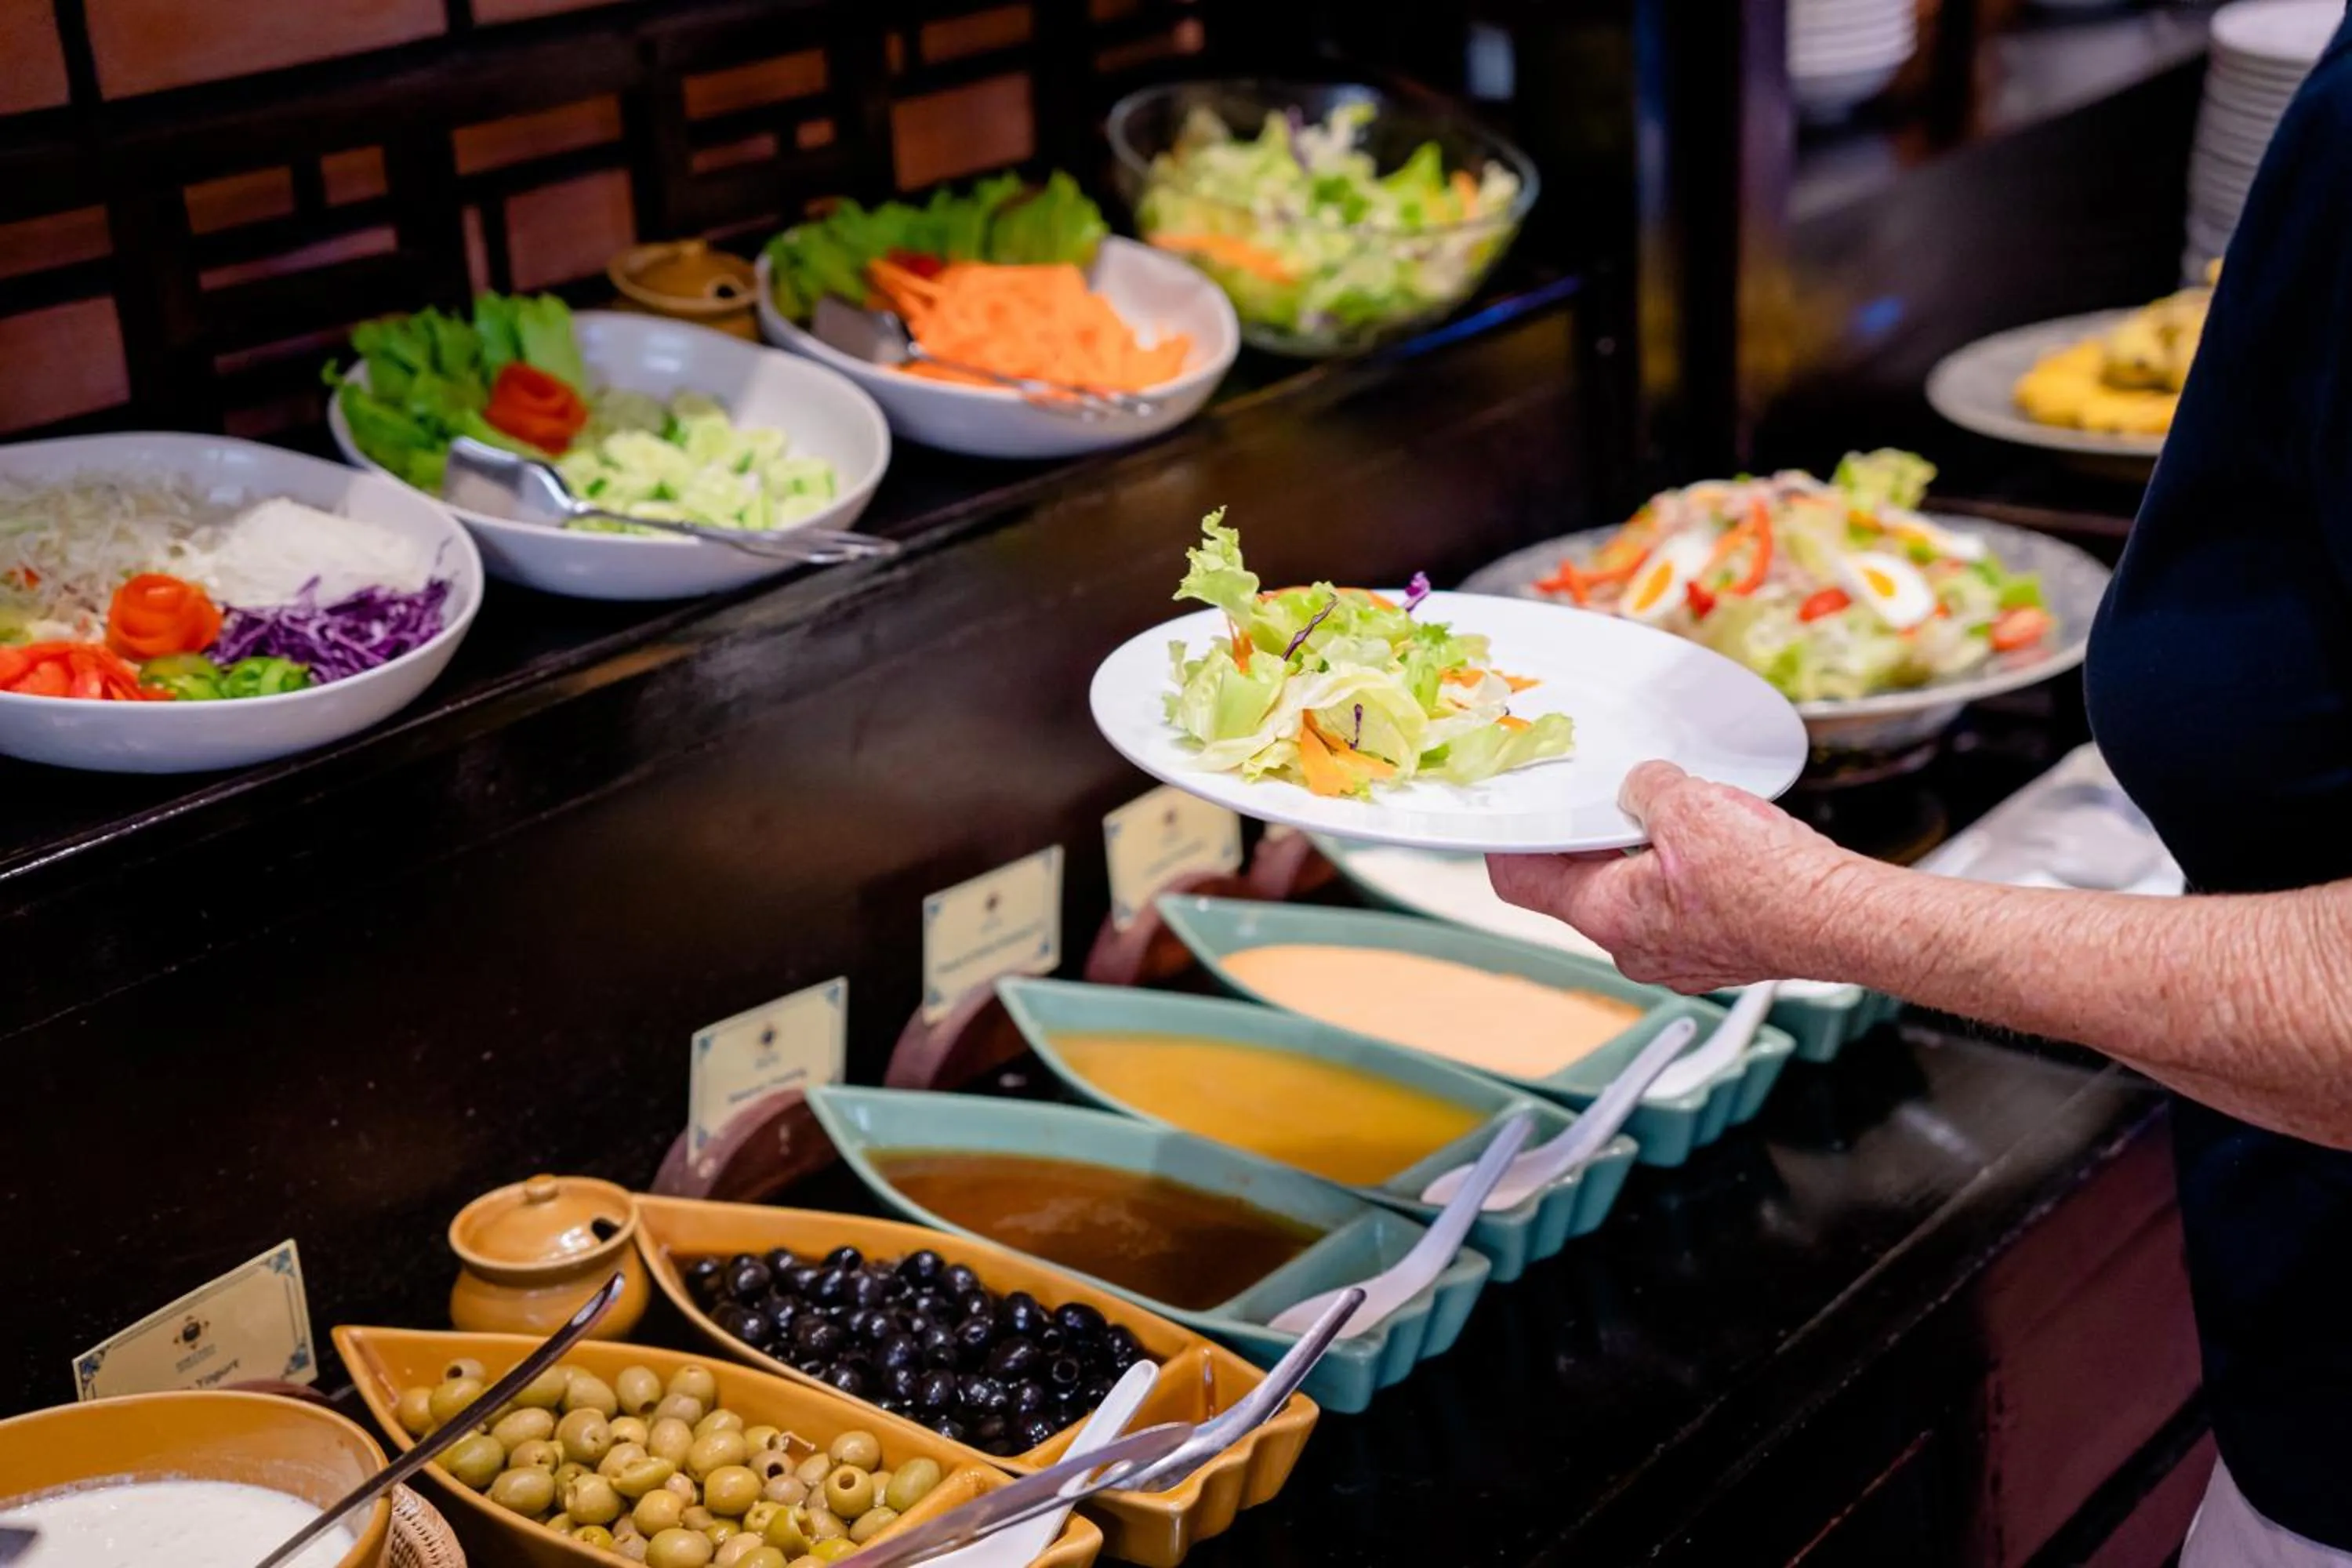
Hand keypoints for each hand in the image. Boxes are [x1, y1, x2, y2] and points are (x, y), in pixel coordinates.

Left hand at [1487, 760, 1868, 992]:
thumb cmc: (1770, 882)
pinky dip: (1682, 873)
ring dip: (1643, 852)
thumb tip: (1641, 785)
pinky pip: (1675, 907)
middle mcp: (1631, 947)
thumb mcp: (1688, 804)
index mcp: (1605, 914)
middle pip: (1578, 884)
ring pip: (1631, 894)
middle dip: (1592, 836)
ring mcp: (1672, 956)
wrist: (1840, 920)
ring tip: (1679, 818)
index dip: (1512, 840)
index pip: (1521, 879)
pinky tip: (1717, 846)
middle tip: (1612, 799)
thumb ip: (1646, 788)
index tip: (1514, 815)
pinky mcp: (1710, 953)